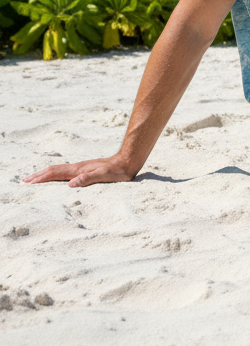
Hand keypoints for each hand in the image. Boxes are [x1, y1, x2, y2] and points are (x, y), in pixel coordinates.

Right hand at [22, 155, 137, 188]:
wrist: (128, 161)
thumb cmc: (118, 171)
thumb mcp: (104, 176)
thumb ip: (88, 179)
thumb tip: (70, 184)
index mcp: (79, 169)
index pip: (56, 173)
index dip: (41, 178)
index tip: (28, 183)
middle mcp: (78, 167)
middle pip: (54, 170)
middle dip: (39, 175)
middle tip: (24, 181)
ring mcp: (82, 167)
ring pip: (59, 170)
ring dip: (45, 174)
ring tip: (35, 178)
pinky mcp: (86, 169)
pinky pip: (66, 172)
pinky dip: (56, 174)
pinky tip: (56, 177)